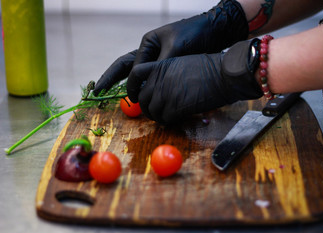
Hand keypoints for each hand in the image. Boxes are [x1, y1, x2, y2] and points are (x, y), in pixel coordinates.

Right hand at [94, 0, 247, 96]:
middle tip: (96, 91)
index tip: (133, 99)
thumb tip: (148, 84)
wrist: (214, 32)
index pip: (131, 67)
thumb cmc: (194, 35)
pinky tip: (142, 97)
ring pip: (136, 74)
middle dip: (110, 79)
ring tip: (113, 96)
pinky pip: (151, 79)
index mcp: (147, 43)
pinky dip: (145, 87)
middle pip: (124, 66)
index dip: (129, 84)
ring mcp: (157, 59)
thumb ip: (160, 66)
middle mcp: (149, 51)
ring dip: (126, 85)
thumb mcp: (175, 48)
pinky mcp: (167, 67)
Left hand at [128, 40, 262, 123]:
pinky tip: (177, 118)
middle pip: (142, 99)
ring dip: (158, 116)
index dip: (131, 88)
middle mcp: (158, 80)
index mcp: (160, 66)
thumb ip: (167, 75)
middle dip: (147, 107)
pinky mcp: (174, 108)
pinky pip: (163, 119)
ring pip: (151, 112)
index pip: (134, 75)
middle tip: (156, 111)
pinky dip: (168, 121)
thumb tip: (159, 88)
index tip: (134, 96)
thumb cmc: (209, 69)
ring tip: (168, 115)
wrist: (222, 75)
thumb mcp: (182, 64)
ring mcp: (164, 94)